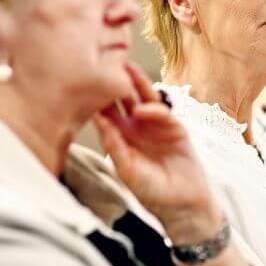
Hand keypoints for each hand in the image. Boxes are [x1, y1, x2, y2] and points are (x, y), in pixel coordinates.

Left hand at [93, 63, 220, 244]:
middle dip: (114, 83)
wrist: (182, 202)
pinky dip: (152, 108)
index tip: (83, 83)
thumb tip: (99, 120)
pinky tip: (142, 108)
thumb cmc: (151, 192)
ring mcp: (154, 124)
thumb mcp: (127, 170)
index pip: (103, 112)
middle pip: (122, 99)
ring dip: (135, 83)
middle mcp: (134, 127)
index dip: (94, 99)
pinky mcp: (173, 126)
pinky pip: (162, 111)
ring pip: (142, 98)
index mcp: (118, 137)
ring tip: (126, 67)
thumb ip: (113, 146)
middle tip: (103, 62)